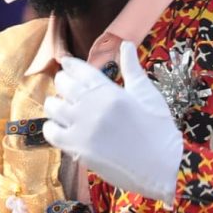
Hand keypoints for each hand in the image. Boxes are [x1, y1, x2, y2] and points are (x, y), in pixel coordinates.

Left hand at [42, 41, 185, 204]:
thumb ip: (131, 68)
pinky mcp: (77, 149)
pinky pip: (51, 133)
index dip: (70, 65)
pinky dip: (52, 128)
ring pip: (53, 107)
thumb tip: (125, 44)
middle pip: (63, 84)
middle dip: (64, 82)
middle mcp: (92, 107)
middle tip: (69, 87)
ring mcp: (82, 128)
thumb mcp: (147, 94)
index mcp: (109, 91)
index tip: (67, 64)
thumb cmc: (159, 129)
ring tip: (64, 107)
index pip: (79, 69)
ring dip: (56, 104)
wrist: (161, 168)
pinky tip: (61, 128)